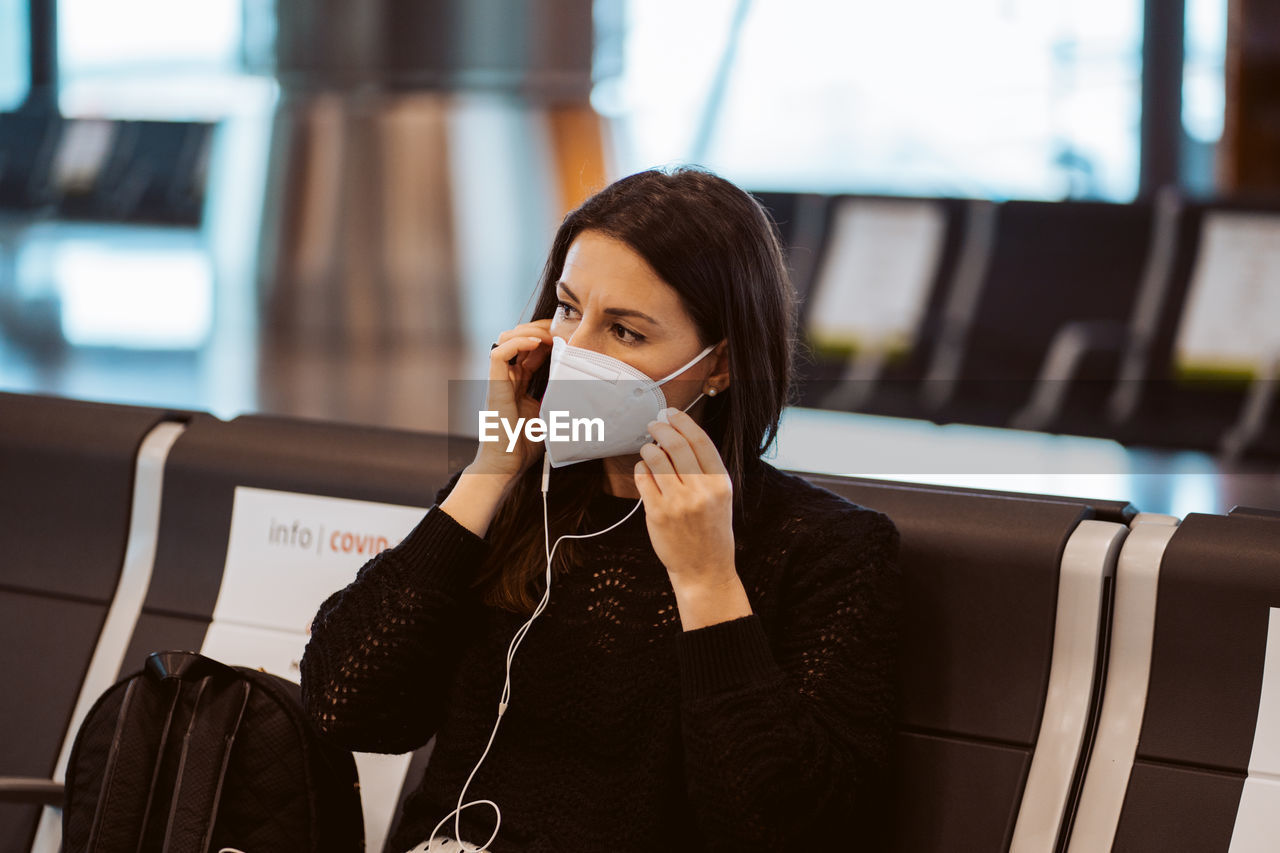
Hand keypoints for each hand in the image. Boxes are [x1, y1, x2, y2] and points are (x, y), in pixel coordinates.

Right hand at [471, 320, 554, 479]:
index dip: (547, 338)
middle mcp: (508, 378)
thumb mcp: (551, 415)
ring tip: (549, 335)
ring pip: (506, 339)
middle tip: (561, 330)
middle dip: (540, 329)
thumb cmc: (524, 446)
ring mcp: (500, 380)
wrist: (506, 466)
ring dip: (528, 331)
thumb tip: (586, 390)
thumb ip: (560, 398)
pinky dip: (517, 343)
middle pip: (519, 338)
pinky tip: (537, 343)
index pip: (531, 350)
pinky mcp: (494, 386)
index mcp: (520, 383)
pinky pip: (499, 354)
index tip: (568, 338)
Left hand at [634, 408, 740, 602]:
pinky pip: (643, 477)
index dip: (684, 422)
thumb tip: (680, 435)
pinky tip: (644, 470)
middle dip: (661, 428)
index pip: (701, 441)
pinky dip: (641, 468)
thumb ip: (706, 469)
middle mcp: (701, 491)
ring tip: (649, 449)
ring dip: (649, 448)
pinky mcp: (657, 513)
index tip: (672, 413)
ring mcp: (678, 502)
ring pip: (656, 458)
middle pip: (677, 444)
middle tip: (654, 424)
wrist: (704, 569)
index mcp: (721, 484)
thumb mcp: (721, 498)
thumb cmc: (711, 531)